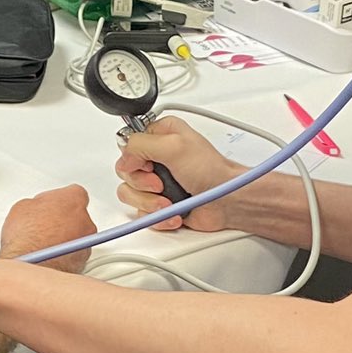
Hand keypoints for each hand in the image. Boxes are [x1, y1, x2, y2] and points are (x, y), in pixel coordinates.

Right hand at [0, 186, 95, 272]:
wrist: (30, 265)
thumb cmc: (27, 237)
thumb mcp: (23, 207)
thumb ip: (38, 204)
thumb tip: (37, 209)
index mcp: (73, 200)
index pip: (74, 192)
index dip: (60, 200)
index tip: (51, 205)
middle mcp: (85, 220)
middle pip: (78, 215)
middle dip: (64, 219)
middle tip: (46, 225)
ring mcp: (87, 242)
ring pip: (79, 235)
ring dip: (66, 237)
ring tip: (46, 242)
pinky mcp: (84, 261)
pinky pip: (76, 253)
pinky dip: (67, 253)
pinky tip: (50, 254)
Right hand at [114, 117, 239, 230]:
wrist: (228, 201)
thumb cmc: (211, 171)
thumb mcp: (174, 146)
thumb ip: (140, 144)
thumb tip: (124, 157)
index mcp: (160, 135)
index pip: (127, 144)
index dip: (133, 159)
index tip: (149, 165)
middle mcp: (156, 157)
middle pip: (126, 172)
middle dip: (142, 185)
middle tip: (161, 184)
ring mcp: (157, 182)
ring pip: (130, 195)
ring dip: (150, 203)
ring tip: (169, 202)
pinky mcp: (159, 203)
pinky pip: (142, 213)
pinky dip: (158, 216)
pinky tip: (174, 212)